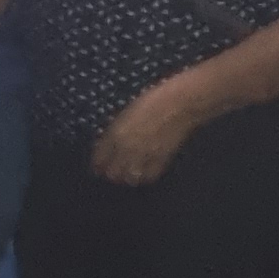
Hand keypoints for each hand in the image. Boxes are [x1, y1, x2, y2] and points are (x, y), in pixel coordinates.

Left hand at [89, 75, 204, 185]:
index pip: (100, 157)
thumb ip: (117, 130)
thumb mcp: (127, 113)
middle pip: (113, 172)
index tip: (98, 168)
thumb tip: (110, 143)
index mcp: (116, 133)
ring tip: (128, 174)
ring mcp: (144, 156)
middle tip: (113, 172)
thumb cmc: (154, 100)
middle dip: (111, 173)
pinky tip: (144, 173)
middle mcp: (127, 148)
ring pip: (130, 178)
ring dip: (127, 177)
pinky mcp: (162, 160)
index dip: (98, 164)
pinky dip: (145, 177)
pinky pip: (149, 176)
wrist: (180, 103)